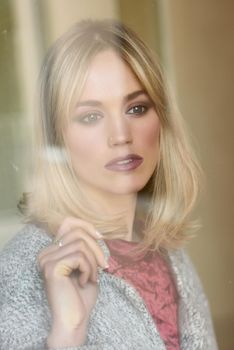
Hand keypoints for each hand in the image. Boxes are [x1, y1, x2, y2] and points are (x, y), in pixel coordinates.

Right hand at [38, 217, 107, 346]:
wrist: (75, 319)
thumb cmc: (82, 296)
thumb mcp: (86, 266)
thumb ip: (86, 248)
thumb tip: (97, 233)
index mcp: (52, 251)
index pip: (68, 223)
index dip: (86, 226)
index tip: (100, 238)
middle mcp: (46, 253)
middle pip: (77, 232)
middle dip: (96, 247)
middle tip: (104, 265)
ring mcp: (47, 260)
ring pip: (81, 244)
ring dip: (93, 262)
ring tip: (92, 277)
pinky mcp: (52, 268)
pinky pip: (80, 257)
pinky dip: (89, 269)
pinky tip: (85, 282)